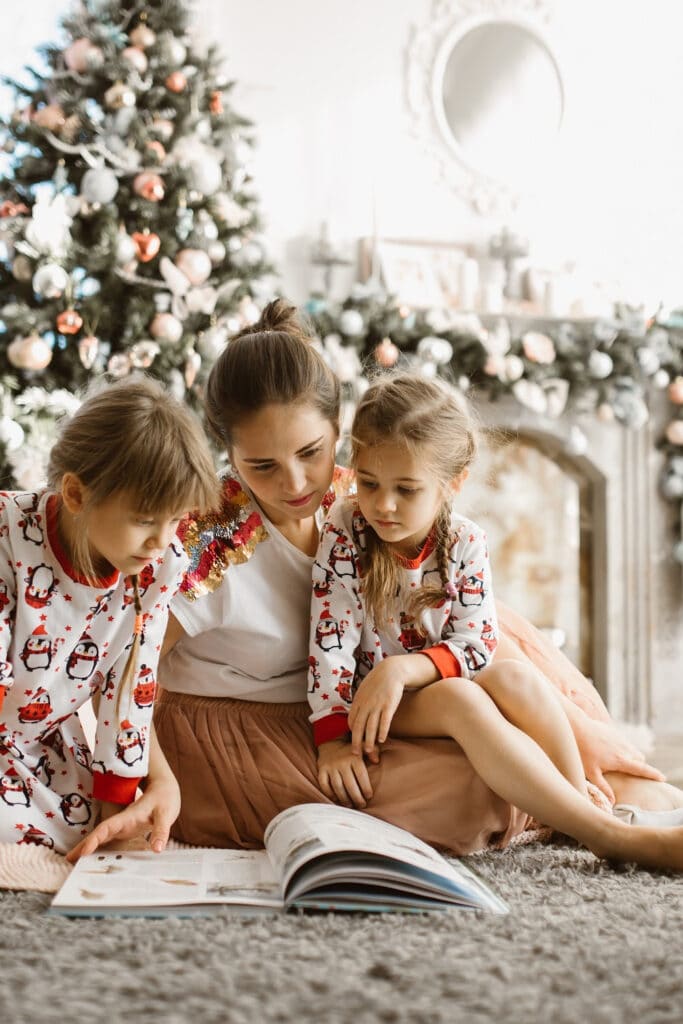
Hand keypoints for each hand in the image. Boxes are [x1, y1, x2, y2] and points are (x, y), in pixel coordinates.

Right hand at [66, 773, 180, 862]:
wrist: (163, 788)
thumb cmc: (164, 798)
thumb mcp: (166, 813)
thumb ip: (161, 830)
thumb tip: (157, 849)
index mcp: (128, 817)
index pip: (107, 828)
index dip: (94, 839)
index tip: (83, 851)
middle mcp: (121, 822)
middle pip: (99, 834)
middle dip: (84, 845)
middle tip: (68, 859)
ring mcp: (122, 827)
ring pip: (102, 837)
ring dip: (88, 847)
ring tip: (73, 861)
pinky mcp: (125, 830)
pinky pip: (109, 840)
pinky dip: (99, 848)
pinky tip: (92, 858)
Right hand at [317, 738, 373, 808]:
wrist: (330, 743)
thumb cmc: (351, 751)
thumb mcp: (364, 747)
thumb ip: (373, 751)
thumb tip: (376, 761)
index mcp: (354, 757)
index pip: (361, 776)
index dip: (366, 788)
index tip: (369, 796)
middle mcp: (342, 762)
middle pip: (350, 784)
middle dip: (357, 798)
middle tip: (361, 805)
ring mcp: (331, 767)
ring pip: (338, 787)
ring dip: (344, 799)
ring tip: (351, 805)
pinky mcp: (322, 770)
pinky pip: (325, 785)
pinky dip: (330, 794)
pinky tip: (337, 799)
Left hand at [348, 658, 405, 756]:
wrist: (391, 670)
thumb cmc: (377, 682)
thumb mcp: (364, 691)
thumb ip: (359, 704)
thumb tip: (356, 717)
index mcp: (358, 701)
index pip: (352, 721)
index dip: (353, 733)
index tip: (355, 742)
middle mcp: (366, 704)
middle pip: (359, 726)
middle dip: (356, 742)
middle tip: (356, 754)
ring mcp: (377, 705)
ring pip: (371, 726)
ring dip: (369, 740)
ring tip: (368, 751)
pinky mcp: (389, 705)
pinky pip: (385, 721)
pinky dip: (383, 731)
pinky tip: (382, 740)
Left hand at [573, 714, 664, 803]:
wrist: (577, 727)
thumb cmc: (582, 751)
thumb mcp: (591, 773)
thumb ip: (603, 787)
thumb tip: (613, 801)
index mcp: (621, 760)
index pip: (642, 769)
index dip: (653, 774)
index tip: (662, 778)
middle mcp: (624, 748)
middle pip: (640, 759)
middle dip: (639, 767)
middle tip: (632, 774)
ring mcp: (620, 738)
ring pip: (633, 750)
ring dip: (632, 757)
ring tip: (621, 764)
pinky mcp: (614, 732)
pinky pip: (625, 742)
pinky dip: (624, 749)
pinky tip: (611, 752)